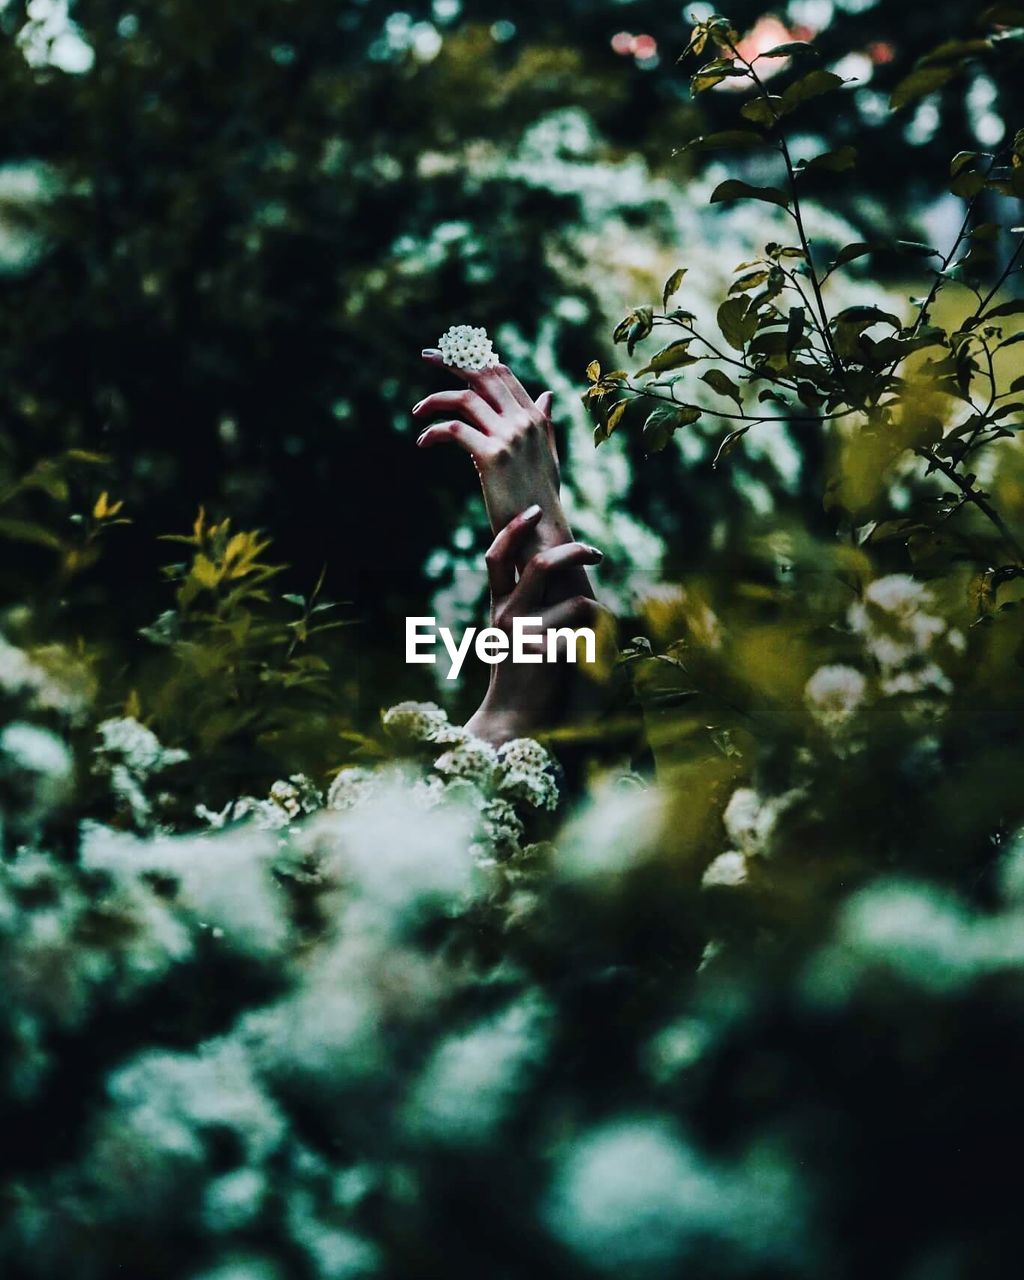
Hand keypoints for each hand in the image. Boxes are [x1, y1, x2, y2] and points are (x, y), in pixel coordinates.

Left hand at [413, 350, 570, 565]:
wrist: (542, 530)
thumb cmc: (540, 496)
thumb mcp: (547, 453)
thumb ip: (544, 422)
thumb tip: (547, 394)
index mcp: (534, 418)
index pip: (502, 374)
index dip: (475, 359)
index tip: (452, 353)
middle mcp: (522, 422)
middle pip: (484, 375)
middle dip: (453, 360)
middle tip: (427, 355)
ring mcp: (508, 437)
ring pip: (465, 399)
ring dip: (435, 399)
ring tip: (417, 412)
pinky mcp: (491, 457)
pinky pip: (454, 429)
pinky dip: (434, 431)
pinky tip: (423, 441)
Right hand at [464, 505, 607, 745]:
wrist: (510, 719)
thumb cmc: (518, 677)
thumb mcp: (513, 635)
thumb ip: (524, 604)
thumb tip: (549, 570)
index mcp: (498, 607)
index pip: (496, 557)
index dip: (514, 530)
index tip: (534, 511)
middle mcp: (507, 615)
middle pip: (540, 565)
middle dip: (573, 552)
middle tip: (596, 554)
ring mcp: (525, 635)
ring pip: (576, 602)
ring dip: (597, 613)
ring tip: (597, 629)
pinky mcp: (546, 655)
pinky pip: (589, 636)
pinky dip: (599, 642)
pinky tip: (593, 658)